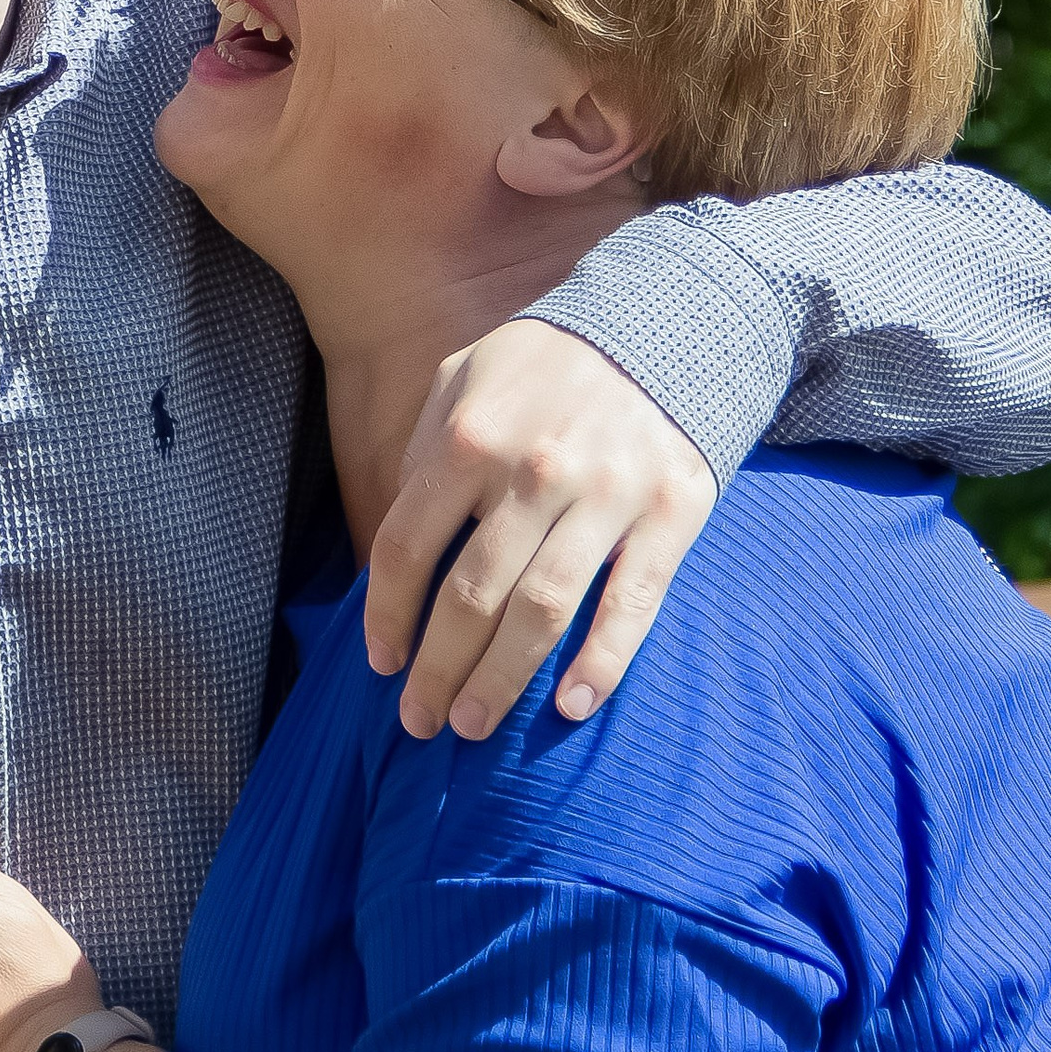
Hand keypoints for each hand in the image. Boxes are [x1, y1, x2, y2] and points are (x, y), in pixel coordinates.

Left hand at [363, 319, 717, 740]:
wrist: (664, 327)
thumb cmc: (545, 368)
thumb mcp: (464, 378)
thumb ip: (425, 453)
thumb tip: (396, 548)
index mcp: (471, 438)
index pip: (407, 548)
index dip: (385, 614)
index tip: (381, 662)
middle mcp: (535, 471)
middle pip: (470, 596)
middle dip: (436, 670)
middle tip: (420, 721)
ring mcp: (606, 495)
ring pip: (542, 612)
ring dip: (501, 681)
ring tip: (472, 724)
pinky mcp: (669, 513)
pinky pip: (631, 603)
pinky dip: (602, 662)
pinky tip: (571, 706)